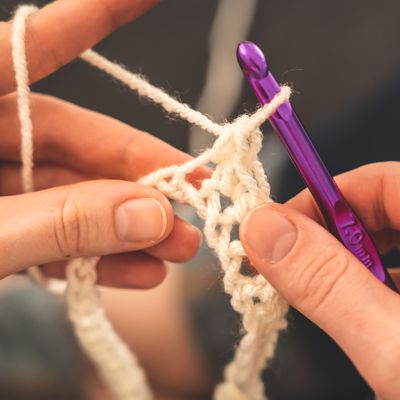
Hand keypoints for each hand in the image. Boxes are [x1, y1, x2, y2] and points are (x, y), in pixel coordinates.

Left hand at [0, 0, 203, 287]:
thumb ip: (59, 222)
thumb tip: (149, 215)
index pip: (40, 44)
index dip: (100, 14)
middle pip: (78, 143)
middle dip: (143, 178)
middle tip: (196, 200)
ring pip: (74, 198)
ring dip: (129, 229)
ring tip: (176, 249)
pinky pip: (52, 237)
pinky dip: (94, 257)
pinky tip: (138, 272)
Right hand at [240, 162, 399, 399]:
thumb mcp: (395, 355)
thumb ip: (327, 286)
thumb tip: (261, 228)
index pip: (380, 180)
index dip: (321, 198)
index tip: (276, 234)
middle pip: (382, 207)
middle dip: (327, 237)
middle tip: (291, 273)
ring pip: (386, 242)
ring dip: (343, 266)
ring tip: (321, 302)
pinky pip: (398, 272)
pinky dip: (367, 286)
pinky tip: (355, 314)